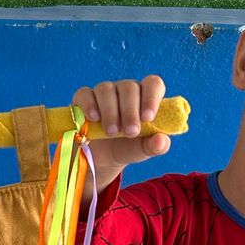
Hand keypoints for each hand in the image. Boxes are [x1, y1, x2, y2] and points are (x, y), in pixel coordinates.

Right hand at [72, 75, 171, 194]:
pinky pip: (85, 93)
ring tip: (112, 132)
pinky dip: (89, 105)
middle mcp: (125, 91)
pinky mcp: (83, 99)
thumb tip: (161, 141)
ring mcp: (104, 93)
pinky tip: (93, 118)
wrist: (101, 160)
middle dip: (130, 111)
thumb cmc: (126, 148)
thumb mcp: (143, 151)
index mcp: (144, 98)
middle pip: (129, 87)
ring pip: (106, 89)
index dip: (151, 97)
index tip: (147, 118)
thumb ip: (156, 146)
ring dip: (110, 111)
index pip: (153, 84)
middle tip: (130, 132)